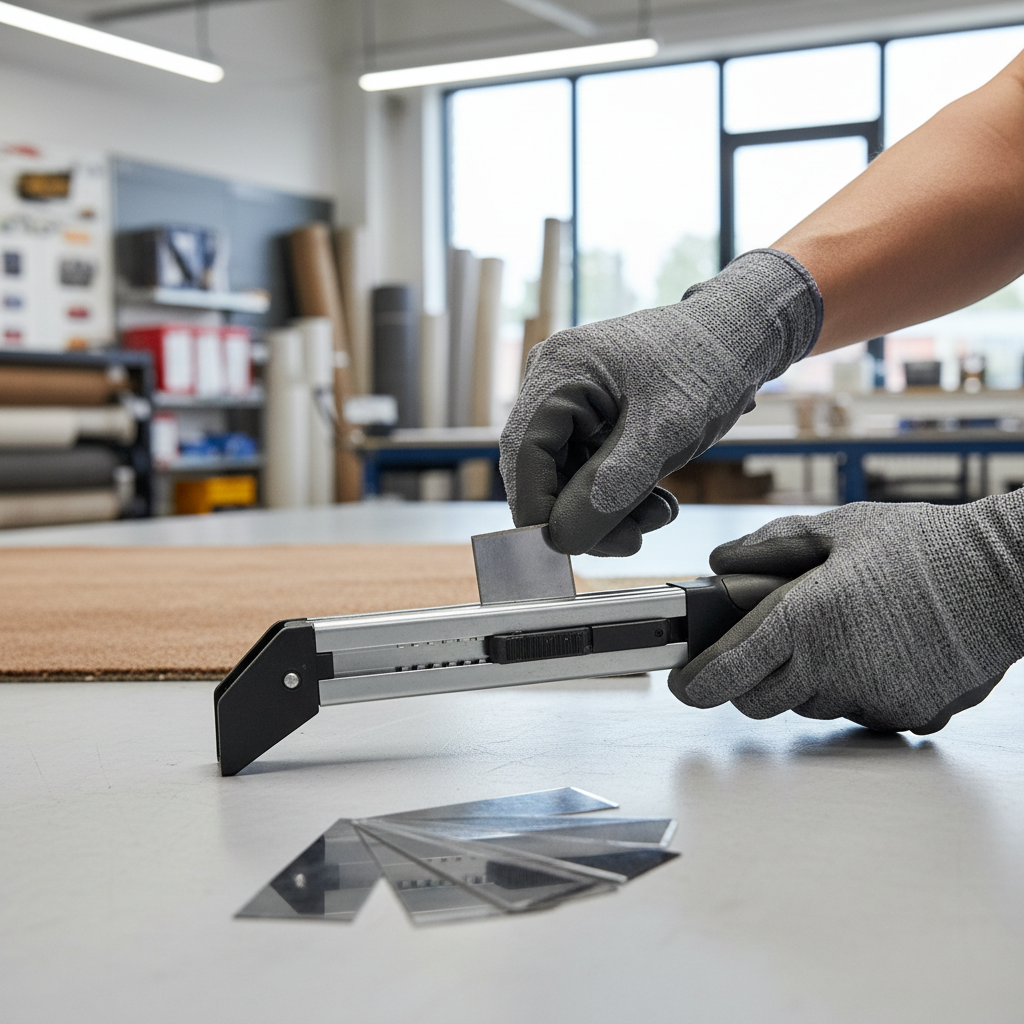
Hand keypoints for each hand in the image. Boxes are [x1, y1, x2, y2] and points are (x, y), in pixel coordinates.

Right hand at [499, 249, 821, 555]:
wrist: (745, 336)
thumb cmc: (709, 366)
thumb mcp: (664, 434)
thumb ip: (610, 488)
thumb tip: (562, 539)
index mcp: (559, 370)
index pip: (524, 454)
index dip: (538, 509)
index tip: (568, 549)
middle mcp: (553, 380)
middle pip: (543, 469)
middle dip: (584, 513)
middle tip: (631, 541)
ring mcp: (572, 397)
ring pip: (569, 476)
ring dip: (609, 509)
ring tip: (659, 515)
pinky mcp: (593, 414)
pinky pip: (590, 467)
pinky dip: (620, 492)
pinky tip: (657, 502)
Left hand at [669, 495, 1023, 732]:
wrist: (1007, 577)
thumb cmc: (923, 546)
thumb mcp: (839, 528)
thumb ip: (770, 547)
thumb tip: (720, 564)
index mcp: (805, 620)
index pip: (728, 672)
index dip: (697, 683)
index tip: (684, 684)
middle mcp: (832, 668)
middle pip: (759, 703)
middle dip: (748, 681)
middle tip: (762, 648)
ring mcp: (870, 698)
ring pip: (808, 708)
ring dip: (805, 682)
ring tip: (837, 634)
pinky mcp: (904, 716)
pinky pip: (856, 714)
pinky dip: (851, 691)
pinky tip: (875, 653)